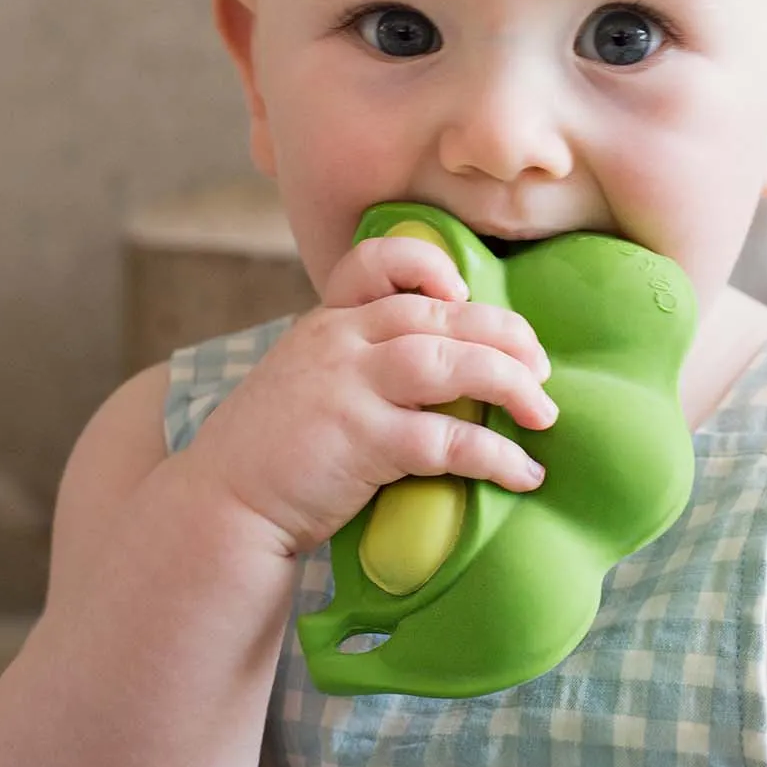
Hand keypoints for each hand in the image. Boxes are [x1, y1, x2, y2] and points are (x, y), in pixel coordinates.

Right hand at [187, 231, 557, 555]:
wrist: (221, 506)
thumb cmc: (271, 454)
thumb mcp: (304, 384)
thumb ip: (354, 365)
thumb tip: (436, 373)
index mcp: (324, 323)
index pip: (376, 261)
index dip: (429, 265)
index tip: (464, 293)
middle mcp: (337, 342)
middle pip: (438, 314)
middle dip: (504, 335)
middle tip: (541, 368)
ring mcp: (348, 388)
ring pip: (449, 362)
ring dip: (510, 384)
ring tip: (545, 414)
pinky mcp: (361, 441)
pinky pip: (447, 438)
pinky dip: (496, 454)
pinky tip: (524, 472)